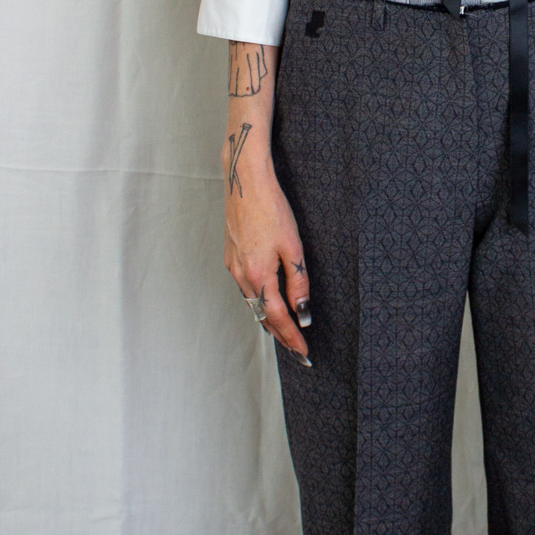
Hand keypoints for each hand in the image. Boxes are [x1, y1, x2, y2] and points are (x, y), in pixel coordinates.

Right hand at [223, 138, 311, 365]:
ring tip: (285, 334)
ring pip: (252, 304)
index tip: (304, 353)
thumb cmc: (272, 209)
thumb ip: (298, 282)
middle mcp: (242, 276)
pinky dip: (258, 303)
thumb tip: (303, 312)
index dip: (292, 337)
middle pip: (263, 316)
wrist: (244, 181)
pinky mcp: (230, 257)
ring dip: (269, 320)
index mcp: (259, 275)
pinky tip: (267, 304)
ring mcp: (233, 267)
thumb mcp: (293, 247)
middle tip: (298, 352)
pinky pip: (245, 289)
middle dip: (281, 335)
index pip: (278, 317)